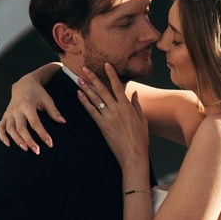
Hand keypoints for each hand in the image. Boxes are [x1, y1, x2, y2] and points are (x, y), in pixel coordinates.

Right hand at [0, 70, 63, 152]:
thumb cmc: (36, 92)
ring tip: (25, 149)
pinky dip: (2, 136)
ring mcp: (10, 113)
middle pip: (20, 128)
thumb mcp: (47, 99)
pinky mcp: (5, 115)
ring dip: (16, 140)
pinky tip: (8, 144)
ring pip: (10, 129)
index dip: (42, 134)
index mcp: (27, 105)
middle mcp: (17, 110)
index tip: (49, 143)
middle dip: (28, 140)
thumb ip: (54, 111)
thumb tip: (63, 122)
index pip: (35, 122)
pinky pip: (0, 126)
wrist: (23, 84)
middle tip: (37, 151)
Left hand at [78, 58, 147, 173]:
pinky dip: (85, 102)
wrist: (133, 155)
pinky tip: (79, 95)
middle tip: (85, 68)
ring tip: (79, 78)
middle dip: (93, 78)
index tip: (106, 64)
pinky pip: (91, 111)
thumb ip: (137, 105)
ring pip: (95, 99)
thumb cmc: (140, 139)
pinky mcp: (101, 126)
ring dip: (86, 88)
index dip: (111, 74)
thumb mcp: (142, 120)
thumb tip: (134, 93)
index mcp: (127, 107)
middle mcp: (116, 110)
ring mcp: (108, 118)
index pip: (118, 86)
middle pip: (103, 90)